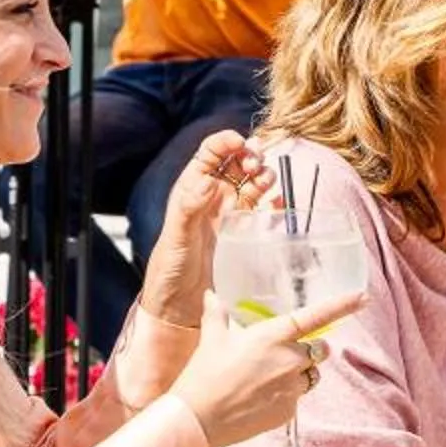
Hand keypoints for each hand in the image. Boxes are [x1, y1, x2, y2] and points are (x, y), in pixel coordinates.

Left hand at [134, 133, 275, 325]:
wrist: (179, 305)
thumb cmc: (169, 271)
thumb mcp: (177, 238)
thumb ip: (189, 209)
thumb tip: (204, 179)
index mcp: (191, 190)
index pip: (209, 153)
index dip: (225, 142)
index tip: (241, 142)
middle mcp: (210, 196)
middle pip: (234, 161)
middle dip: (249, 154)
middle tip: (256, 165)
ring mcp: (227, 212)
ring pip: (250, 180)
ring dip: (262, 173)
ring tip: (266, 180)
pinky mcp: (242, 229)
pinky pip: (260, 205)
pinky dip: (271, 198)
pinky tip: (276, 200)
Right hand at [171, 288, 369, 446]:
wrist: (198, 420)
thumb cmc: (204, 375)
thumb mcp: (211, 339)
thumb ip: (217, 314)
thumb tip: (211, 295)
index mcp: (274, 336)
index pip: (317, 317)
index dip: (342, 306)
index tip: (362, 297)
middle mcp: (290, 360)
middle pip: (317, 350)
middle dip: (307, 350)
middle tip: (281, 355)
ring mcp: (292, 388)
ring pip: (310, 376)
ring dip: (299, 373)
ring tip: (267, 378)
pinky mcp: (289, 411)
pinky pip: (297, 398)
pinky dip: (286, 395)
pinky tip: (260, 398)